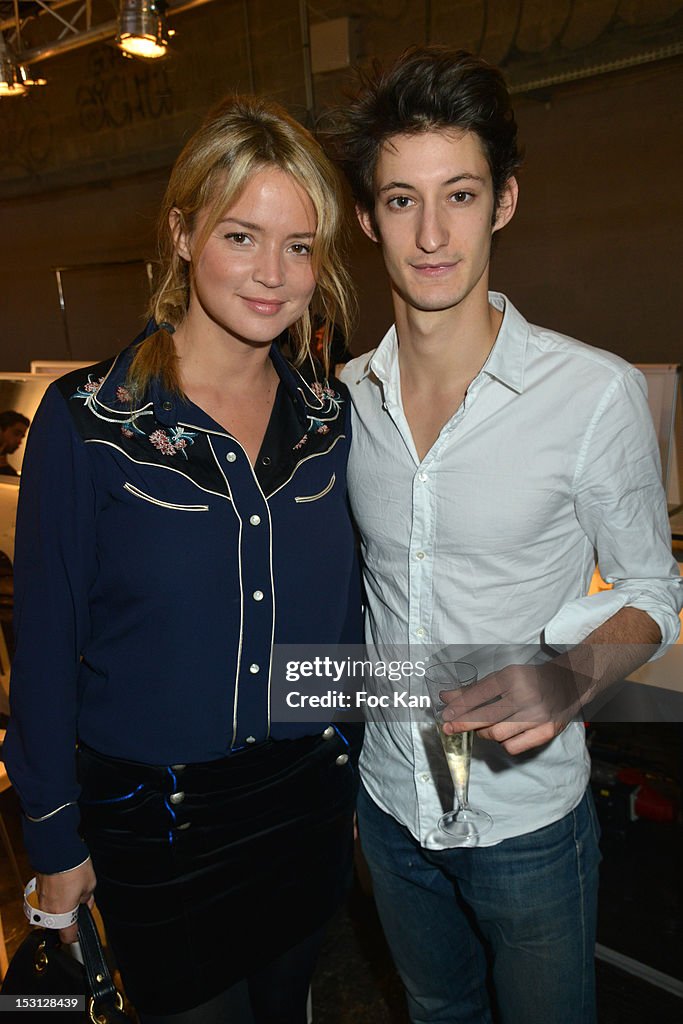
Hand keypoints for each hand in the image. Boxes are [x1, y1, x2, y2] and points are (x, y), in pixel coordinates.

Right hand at [36, 859, 96, 943]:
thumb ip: (88, 898)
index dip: (76, 935)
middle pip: (57, 924)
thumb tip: (86, 903)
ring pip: (50, 911)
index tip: (80, 930)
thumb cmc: (73, 867)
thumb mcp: (90, 884)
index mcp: (62, 914)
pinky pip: (46, 899)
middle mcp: (48, 910)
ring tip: (70, 892)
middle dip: (68, 918)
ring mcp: (40, 900)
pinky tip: (62, 885)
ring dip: (60, 907)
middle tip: (78, 905)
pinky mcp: (37, 889)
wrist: (56, 850)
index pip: (67, 936)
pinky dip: (53, 896)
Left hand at [440, 659, 590, 754]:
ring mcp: (538, 716)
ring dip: (485, 733)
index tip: (445, 715)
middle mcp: (526, 696)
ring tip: (484, 727)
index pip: (479, 694)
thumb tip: (446, 697)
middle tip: (449, 727)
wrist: (568, 683)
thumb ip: (474, 690)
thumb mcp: (503, 677)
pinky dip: (503, 743)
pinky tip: (504, 734)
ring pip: (497, 735)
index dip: (459, 707)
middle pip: (486, 717)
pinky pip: (513, 747)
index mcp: (513, 677)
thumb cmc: (530, 680)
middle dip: (463, 724)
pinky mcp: (546, 732)